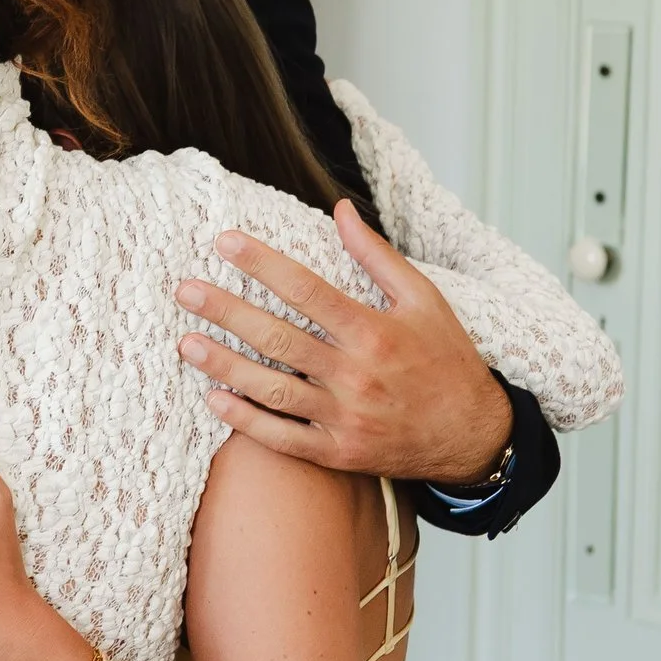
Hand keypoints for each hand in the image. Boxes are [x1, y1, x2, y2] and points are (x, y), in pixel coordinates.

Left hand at [175, 199, 512, 483]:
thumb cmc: (448, 359)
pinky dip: (247, 421)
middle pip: (279, 337)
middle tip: (185, 291)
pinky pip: (284, 439)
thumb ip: (377, 255)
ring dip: (225, 366)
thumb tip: (340, 208)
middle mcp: (356, 375)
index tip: (224, 242)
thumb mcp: (424, 299)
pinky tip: (215, 399)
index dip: (262, 263)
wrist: (474, 435)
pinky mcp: (339, 453)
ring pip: (273, 390)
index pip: (306, 289)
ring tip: (187, 344)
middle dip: (228, 312)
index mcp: (375, 331)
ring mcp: (345, 418)